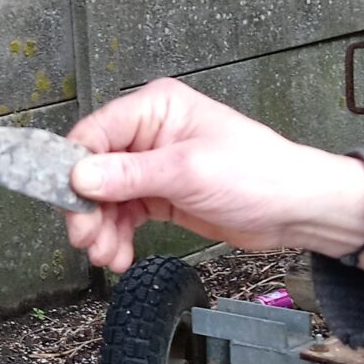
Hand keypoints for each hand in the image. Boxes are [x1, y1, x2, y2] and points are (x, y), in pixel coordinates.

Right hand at [63, 78, 363, 272]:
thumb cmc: (258, 175)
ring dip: (100, 228)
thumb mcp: (189, 172)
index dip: (73, 169)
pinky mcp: (160, 193)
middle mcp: (149, 132)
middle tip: (85, 239)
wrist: (296, 210)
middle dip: (86, 207)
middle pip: (93, 168)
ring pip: (105, 196)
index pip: (95, 132)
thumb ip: (130, 174)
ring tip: (106, 255)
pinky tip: (119, 255)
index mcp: (155, 107)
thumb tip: (79, 175)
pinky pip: (123, 214)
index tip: (67, 204)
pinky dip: (117, 236)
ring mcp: (153, 164)